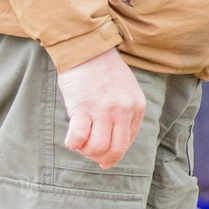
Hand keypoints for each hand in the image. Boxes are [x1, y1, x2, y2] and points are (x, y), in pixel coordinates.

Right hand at [59, 49, 146, 169]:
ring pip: (98, 147)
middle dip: (103, 158)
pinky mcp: (82, 107)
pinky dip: (74, 144)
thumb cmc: (104, 71)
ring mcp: (103, 110)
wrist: (88, 50)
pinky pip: (78, 137)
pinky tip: (72, 139)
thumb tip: (113, 141)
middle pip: (116, 148)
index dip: (115, 153)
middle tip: (92, 156)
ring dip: (87, 152)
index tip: (105, 156)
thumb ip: (124, 113)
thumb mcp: (126, 91)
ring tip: (81, 145)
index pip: (129, 140)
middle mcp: (123, 110)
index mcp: (137, 107)